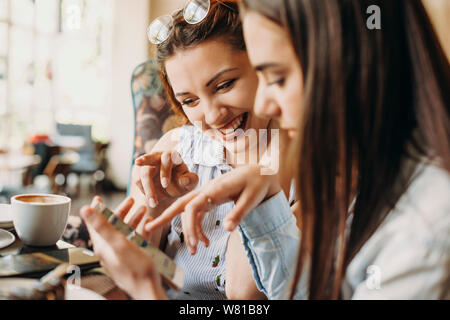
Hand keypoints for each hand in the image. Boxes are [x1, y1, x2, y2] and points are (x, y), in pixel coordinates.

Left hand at [79, 198, 166, 299]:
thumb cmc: (134, 269)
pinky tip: (149, 226)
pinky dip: (141, 231)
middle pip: (113, 225)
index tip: (98, 198)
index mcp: (103, 246)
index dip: (96, 210)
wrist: (148, 288)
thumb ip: (102, 226)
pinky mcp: (133, 258)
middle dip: (122, 211)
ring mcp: (122, 254)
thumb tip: (85, 210)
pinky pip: (136, 241)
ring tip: (144, 210)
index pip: (95, 224)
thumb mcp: (118, 243)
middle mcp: (110, 250)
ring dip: (134, 219)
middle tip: (131, 200)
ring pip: (125, 232)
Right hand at [135, 151, 198, 208]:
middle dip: (150, 179)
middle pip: (149, 161)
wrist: (173, 187)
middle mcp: (158, 157)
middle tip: (153, 198)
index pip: (167, 158)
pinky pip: (138, 181)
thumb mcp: (191, 181)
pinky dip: (144, 192)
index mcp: (173, 156)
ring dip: (147, 190)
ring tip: (153, 204)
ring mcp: (148, 164)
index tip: (165, 185)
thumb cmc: (183, 181)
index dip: (165, 171)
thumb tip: (184, 180)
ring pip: (142, 174)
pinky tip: (151, 200)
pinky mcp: (140, 173)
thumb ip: (191, 180)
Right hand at [145, 165, 280, 253]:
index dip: (189, 225)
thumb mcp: (252, 199)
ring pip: (188, 211)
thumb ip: (238, 213)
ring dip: (188, 230)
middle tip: (149, 229)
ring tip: (195, 250)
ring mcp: (207, 195)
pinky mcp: (210, 199)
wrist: (260, 173)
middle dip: (165, 217)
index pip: (193, 206)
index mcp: (215, 189)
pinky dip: (197, 227)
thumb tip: (226, 230)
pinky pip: (197, 213)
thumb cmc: (256, 184)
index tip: (194, 244)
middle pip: (181, 204)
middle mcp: (207, 191)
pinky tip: (205, 241)